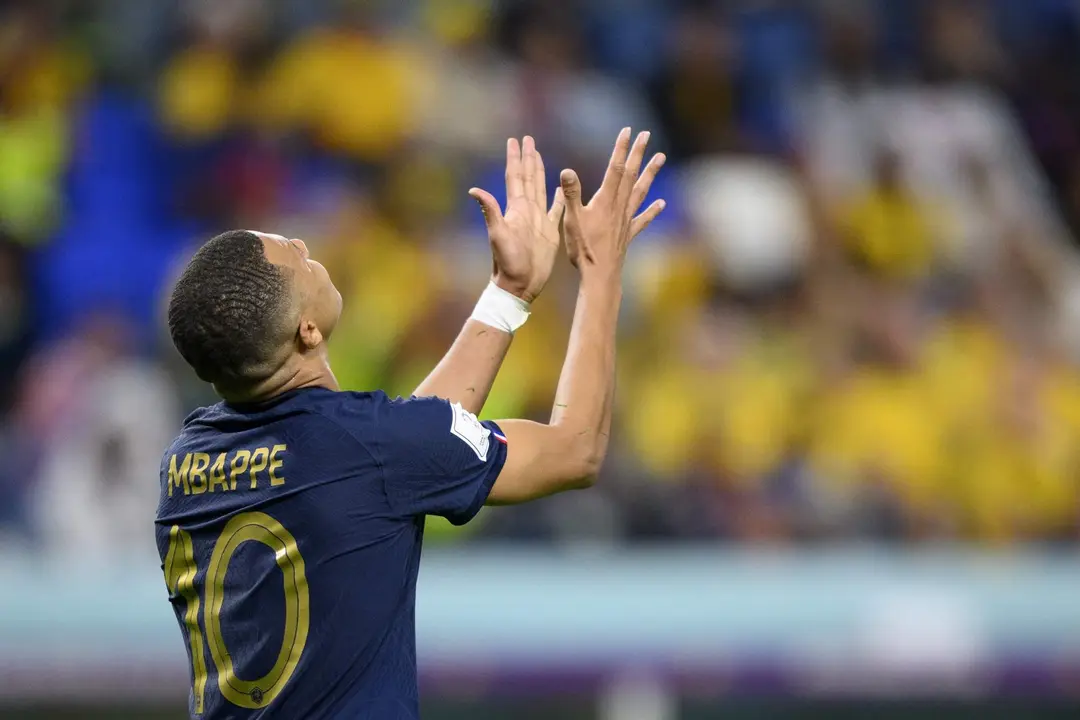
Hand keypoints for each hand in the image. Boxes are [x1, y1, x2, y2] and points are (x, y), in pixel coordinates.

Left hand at [469, 137, 565, 303]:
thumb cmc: (508, 262)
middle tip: (528, 139)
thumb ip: (490, 211)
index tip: (515, 140)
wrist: (520, 284)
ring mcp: (538, 220)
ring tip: (539, 155)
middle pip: (528, 178)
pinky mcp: (549, 231)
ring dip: (540, 172)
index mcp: (516, 208)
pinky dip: (558, 198)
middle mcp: (527, 210)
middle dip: (528, 158)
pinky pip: (555, 209)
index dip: (515, 158)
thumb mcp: (498, 235)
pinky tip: (560, 189)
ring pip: (540, 188)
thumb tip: (474, 189)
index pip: (515, 177)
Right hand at [560, 128, 665, 273]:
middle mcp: (619, 207)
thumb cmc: (584, 249)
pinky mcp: (628, 234)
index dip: (621, 149)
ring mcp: (626, 220)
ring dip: (650, 174)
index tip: (628, 131)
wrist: (600, 275)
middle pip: (631, 175)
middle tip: (646, 135)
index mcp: (605, 200)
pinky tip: (661, 203)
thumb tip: (567, 170)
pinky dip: (653, 210)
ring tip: (661, 158)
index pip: (615, 168)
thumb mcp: (571, 219)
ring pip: (641, 191)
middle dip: (638, 153)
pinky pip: (643, 219)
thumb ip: (570, 194)